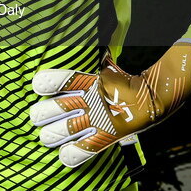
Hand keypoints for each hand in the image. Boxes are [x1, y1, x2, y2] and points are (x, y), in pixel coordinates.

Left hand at [29, 41, 190, 166]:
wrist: (154, 96)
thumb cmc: (125, 80)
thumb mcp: (106, 66)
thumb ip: (92, 60)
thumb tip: (90, 34)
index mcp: (91, 81)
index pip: (66, 80)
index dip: (49, 83)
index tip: (38, 85)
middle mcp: (93, 100)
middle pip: (58, 109)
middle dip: (43, 114)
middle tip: (37, 117)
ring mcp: (100, 119)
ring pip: (66, 130)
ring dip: (52, 134)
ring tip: (45, 136)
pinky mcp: (109, 136)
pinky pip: (86, 149)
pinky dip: (74, 154)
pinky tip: (64, 155)